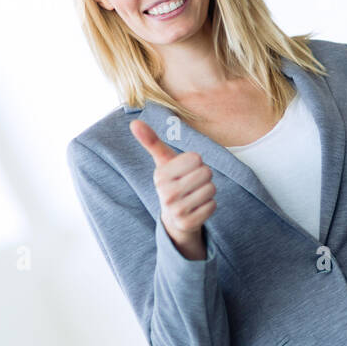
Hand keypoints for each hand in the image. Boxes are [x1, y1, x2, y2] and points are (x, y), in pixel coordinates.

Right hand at [130, 119, 215, 258]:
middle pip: (206, 173)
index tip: (186, 169)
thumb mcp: (163, 161)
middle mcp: (166, 194)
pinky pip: (212, 206)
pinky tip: (197, 207)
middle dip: (204, 176)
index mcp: (160, 175)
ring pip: (211, 189)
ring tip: (195, 194)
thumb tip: (134, 122)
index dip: (196, 162)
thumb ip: (151, 142)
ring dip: (208, 190)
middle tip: (193, 182)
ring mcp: (176, 210)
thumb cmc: (172, 181)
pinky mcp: (188, 223)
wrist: (174, 216)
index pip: (196, 158)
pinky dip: (209, 205)